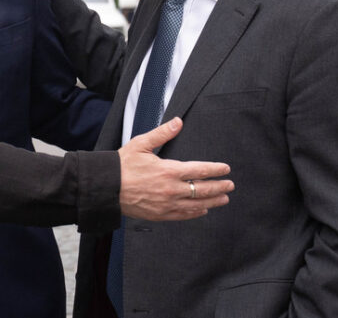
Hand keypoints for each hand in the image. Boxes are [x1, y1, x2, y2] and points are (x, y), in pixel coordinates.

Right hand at [117, 118, 232, 220]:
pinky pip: (183, 215)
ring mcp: (167, 204)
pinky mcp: (160, 214)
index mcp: (169, 170)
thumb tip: (178, 122)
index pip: (199, 170)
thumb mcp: (141, 144)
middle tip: (230, 185)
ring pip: (196, 204)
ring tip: (224, 199)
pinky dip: (195, 213)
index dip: (215, 170)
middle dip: (219, 187)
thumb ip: (162, 133)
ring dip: (212, 202)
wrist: (107, 188)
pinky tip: (203, 211)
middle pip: (202, 189)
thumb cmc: (122, 164)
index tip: (225, 169)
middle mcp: (171, 189)